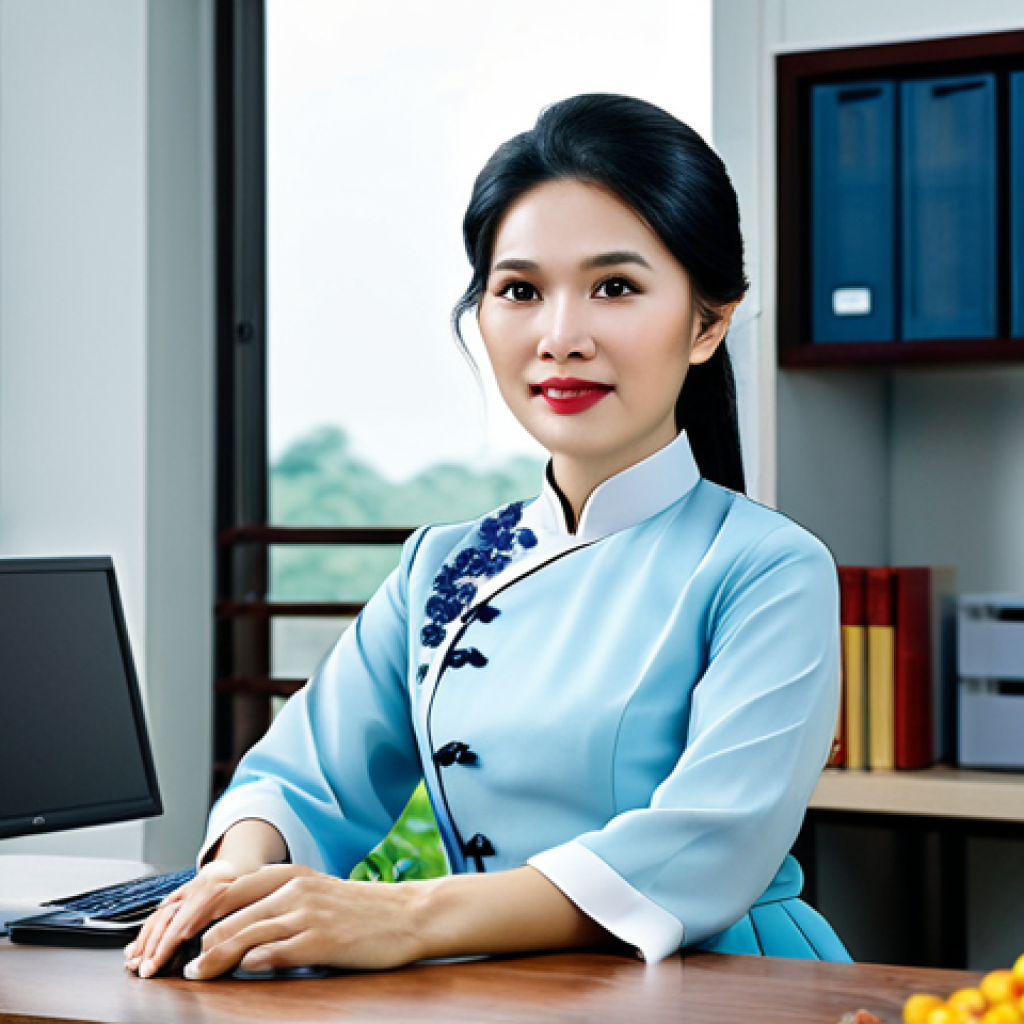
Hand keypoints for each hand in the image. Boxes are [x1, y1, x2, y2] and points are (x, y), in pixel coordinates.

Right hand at [124, 859, 251, 977]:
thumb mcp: (262, 898)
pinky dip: (150, 926)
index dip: (170, 941)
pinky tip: (139, 942)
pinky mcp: (187, 887)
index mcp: (222, 887)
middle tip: (145, 969)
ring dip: (146, 938)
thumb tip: (224, 951)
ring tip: (134, 959)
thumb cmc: (262, 882)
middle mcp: (203, 885)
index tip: (158, 961)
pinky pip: (164, 907)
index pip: (187, 918)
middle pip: (171, 918)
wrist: (253, 857)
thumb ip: (242, 922)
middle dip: (154, 946)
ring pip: (163, 912)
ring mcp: (193, 885)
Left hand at [173, 865, 424, 978]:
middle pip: (229, 912)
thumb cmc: (365, 909)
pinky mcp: (321, 941)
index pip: (230, 887)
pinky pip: (274, 952)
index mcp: (292, 875)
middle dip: (195, 937)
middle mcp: (295, 889)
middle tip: (175, 959)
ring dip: (214, 956)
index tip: (175, 929)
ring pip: (244, 934)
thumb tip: (242, 925)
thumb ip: (282, 903)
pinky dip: (251, 963)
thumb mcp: (319, 893)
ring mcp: (307, 914)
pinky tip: (239, 971)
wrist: (409, 914)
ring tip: (195, 972)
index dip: (197, 909)